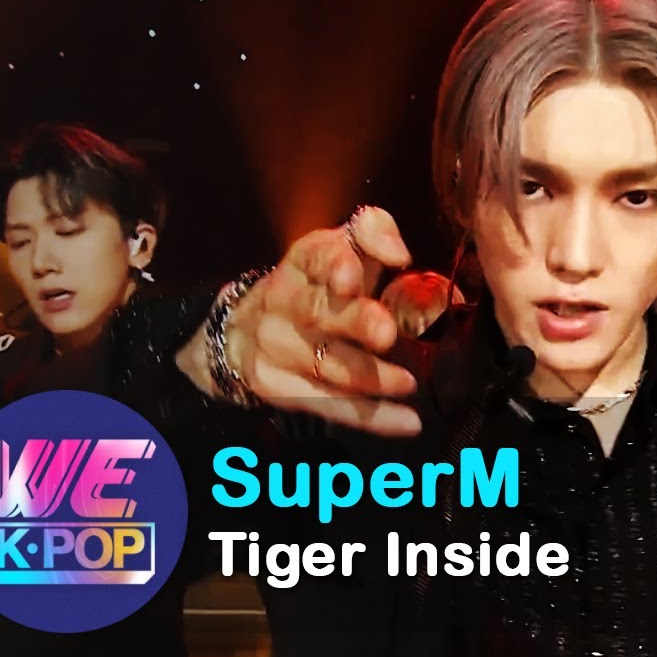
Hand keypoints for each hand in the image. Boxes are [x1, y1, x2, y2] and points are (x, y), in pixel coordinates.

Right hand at [181, 207, 421, 435]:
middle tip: (387, 333)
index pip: (316, 255)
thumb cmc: (318, 286)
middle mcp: (282, 299)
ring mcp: (275, 346)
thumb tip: (399, 254)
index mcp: (302, 261)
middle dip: (354, 322)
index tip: (352, 278)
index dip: (334, 264)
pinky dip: (371, 417)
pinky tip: (406, 422)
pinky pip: (329, 404)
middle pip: (318, 311)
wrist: (247, 329)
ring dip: (372, 377)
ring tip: (409, 383)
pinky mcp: (276, 386)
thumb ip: (374, 234)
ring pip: (326, 365)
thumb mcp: (341, 249)